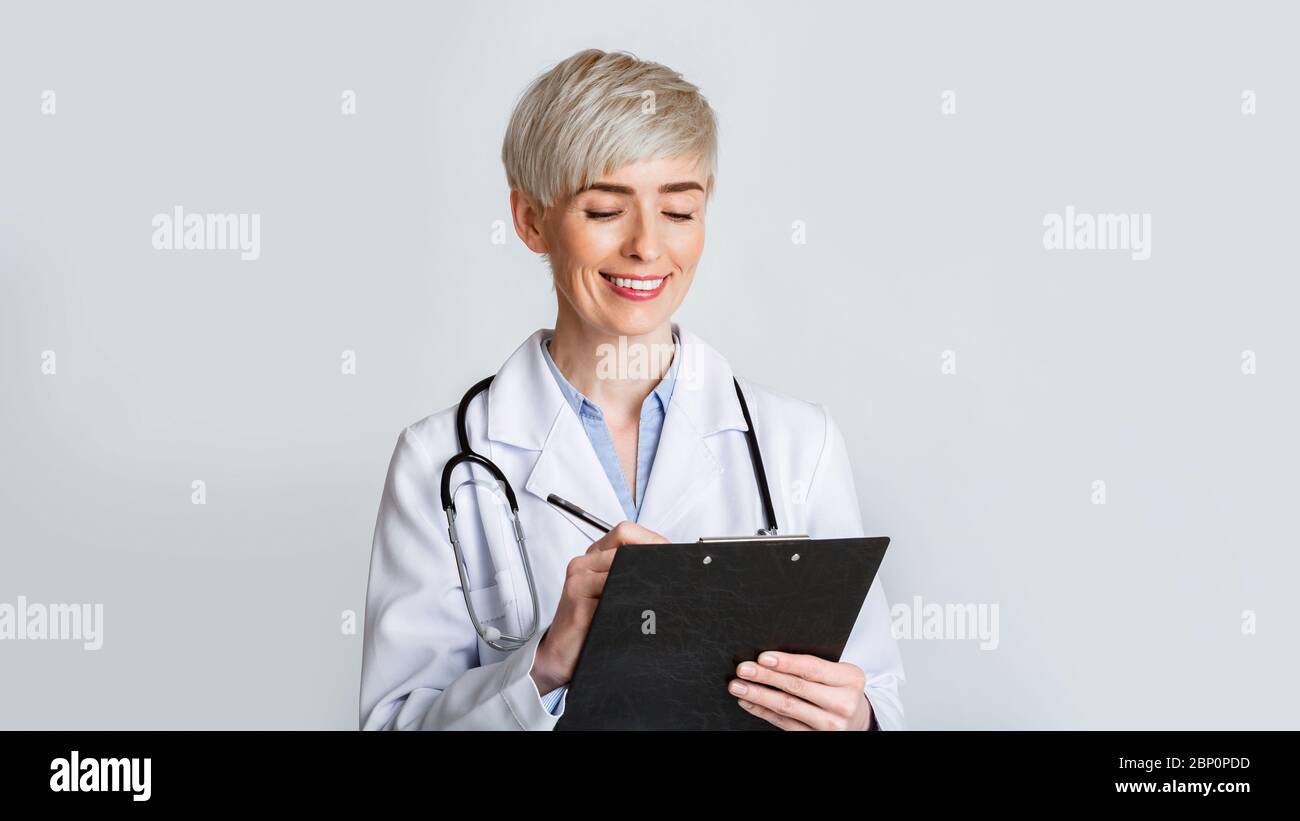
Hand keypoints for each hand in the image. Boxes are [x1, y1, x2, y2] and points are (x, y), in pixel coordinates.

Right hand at [530, 521, 667, 693]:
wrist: (558, 656)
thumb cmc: (588, 627)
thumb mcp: (608, 595)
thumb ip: (629, 576)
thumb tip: (667, 567)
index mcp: (592, 559)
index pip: (624, 533)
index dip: (651, 542)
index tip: (669, 558)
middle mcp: (582, 566)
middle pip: (626, 549)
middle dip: (652, 565)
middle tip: (668, 583)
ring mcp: (578, 582)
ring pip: (623, 571)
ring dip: (642, 589)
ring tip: (651, 605)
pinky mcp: (578, 605)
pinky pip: (612, 597)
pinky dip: (630, 607)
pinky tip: (635, 619)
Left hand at [729, 651, 873, 730]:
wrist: (858, 719)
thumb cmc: (841, 689)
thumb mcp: (839, 673)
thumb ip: (814, 666)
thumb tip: (771, 658)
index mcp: (850, 679)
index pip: (812, 668)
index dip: (786, 663)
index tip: (763, 658)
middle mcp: (843, 703)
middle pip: (796, 687)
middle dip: (765, 677)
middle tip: (744, 669)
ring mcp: (830, 724)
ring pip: (787, 707)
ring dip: (758, 695)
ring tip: (738, 686)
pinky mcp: (816, 737)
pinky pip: (784, 723)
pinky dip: (763, 711)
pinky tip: (748, 702)